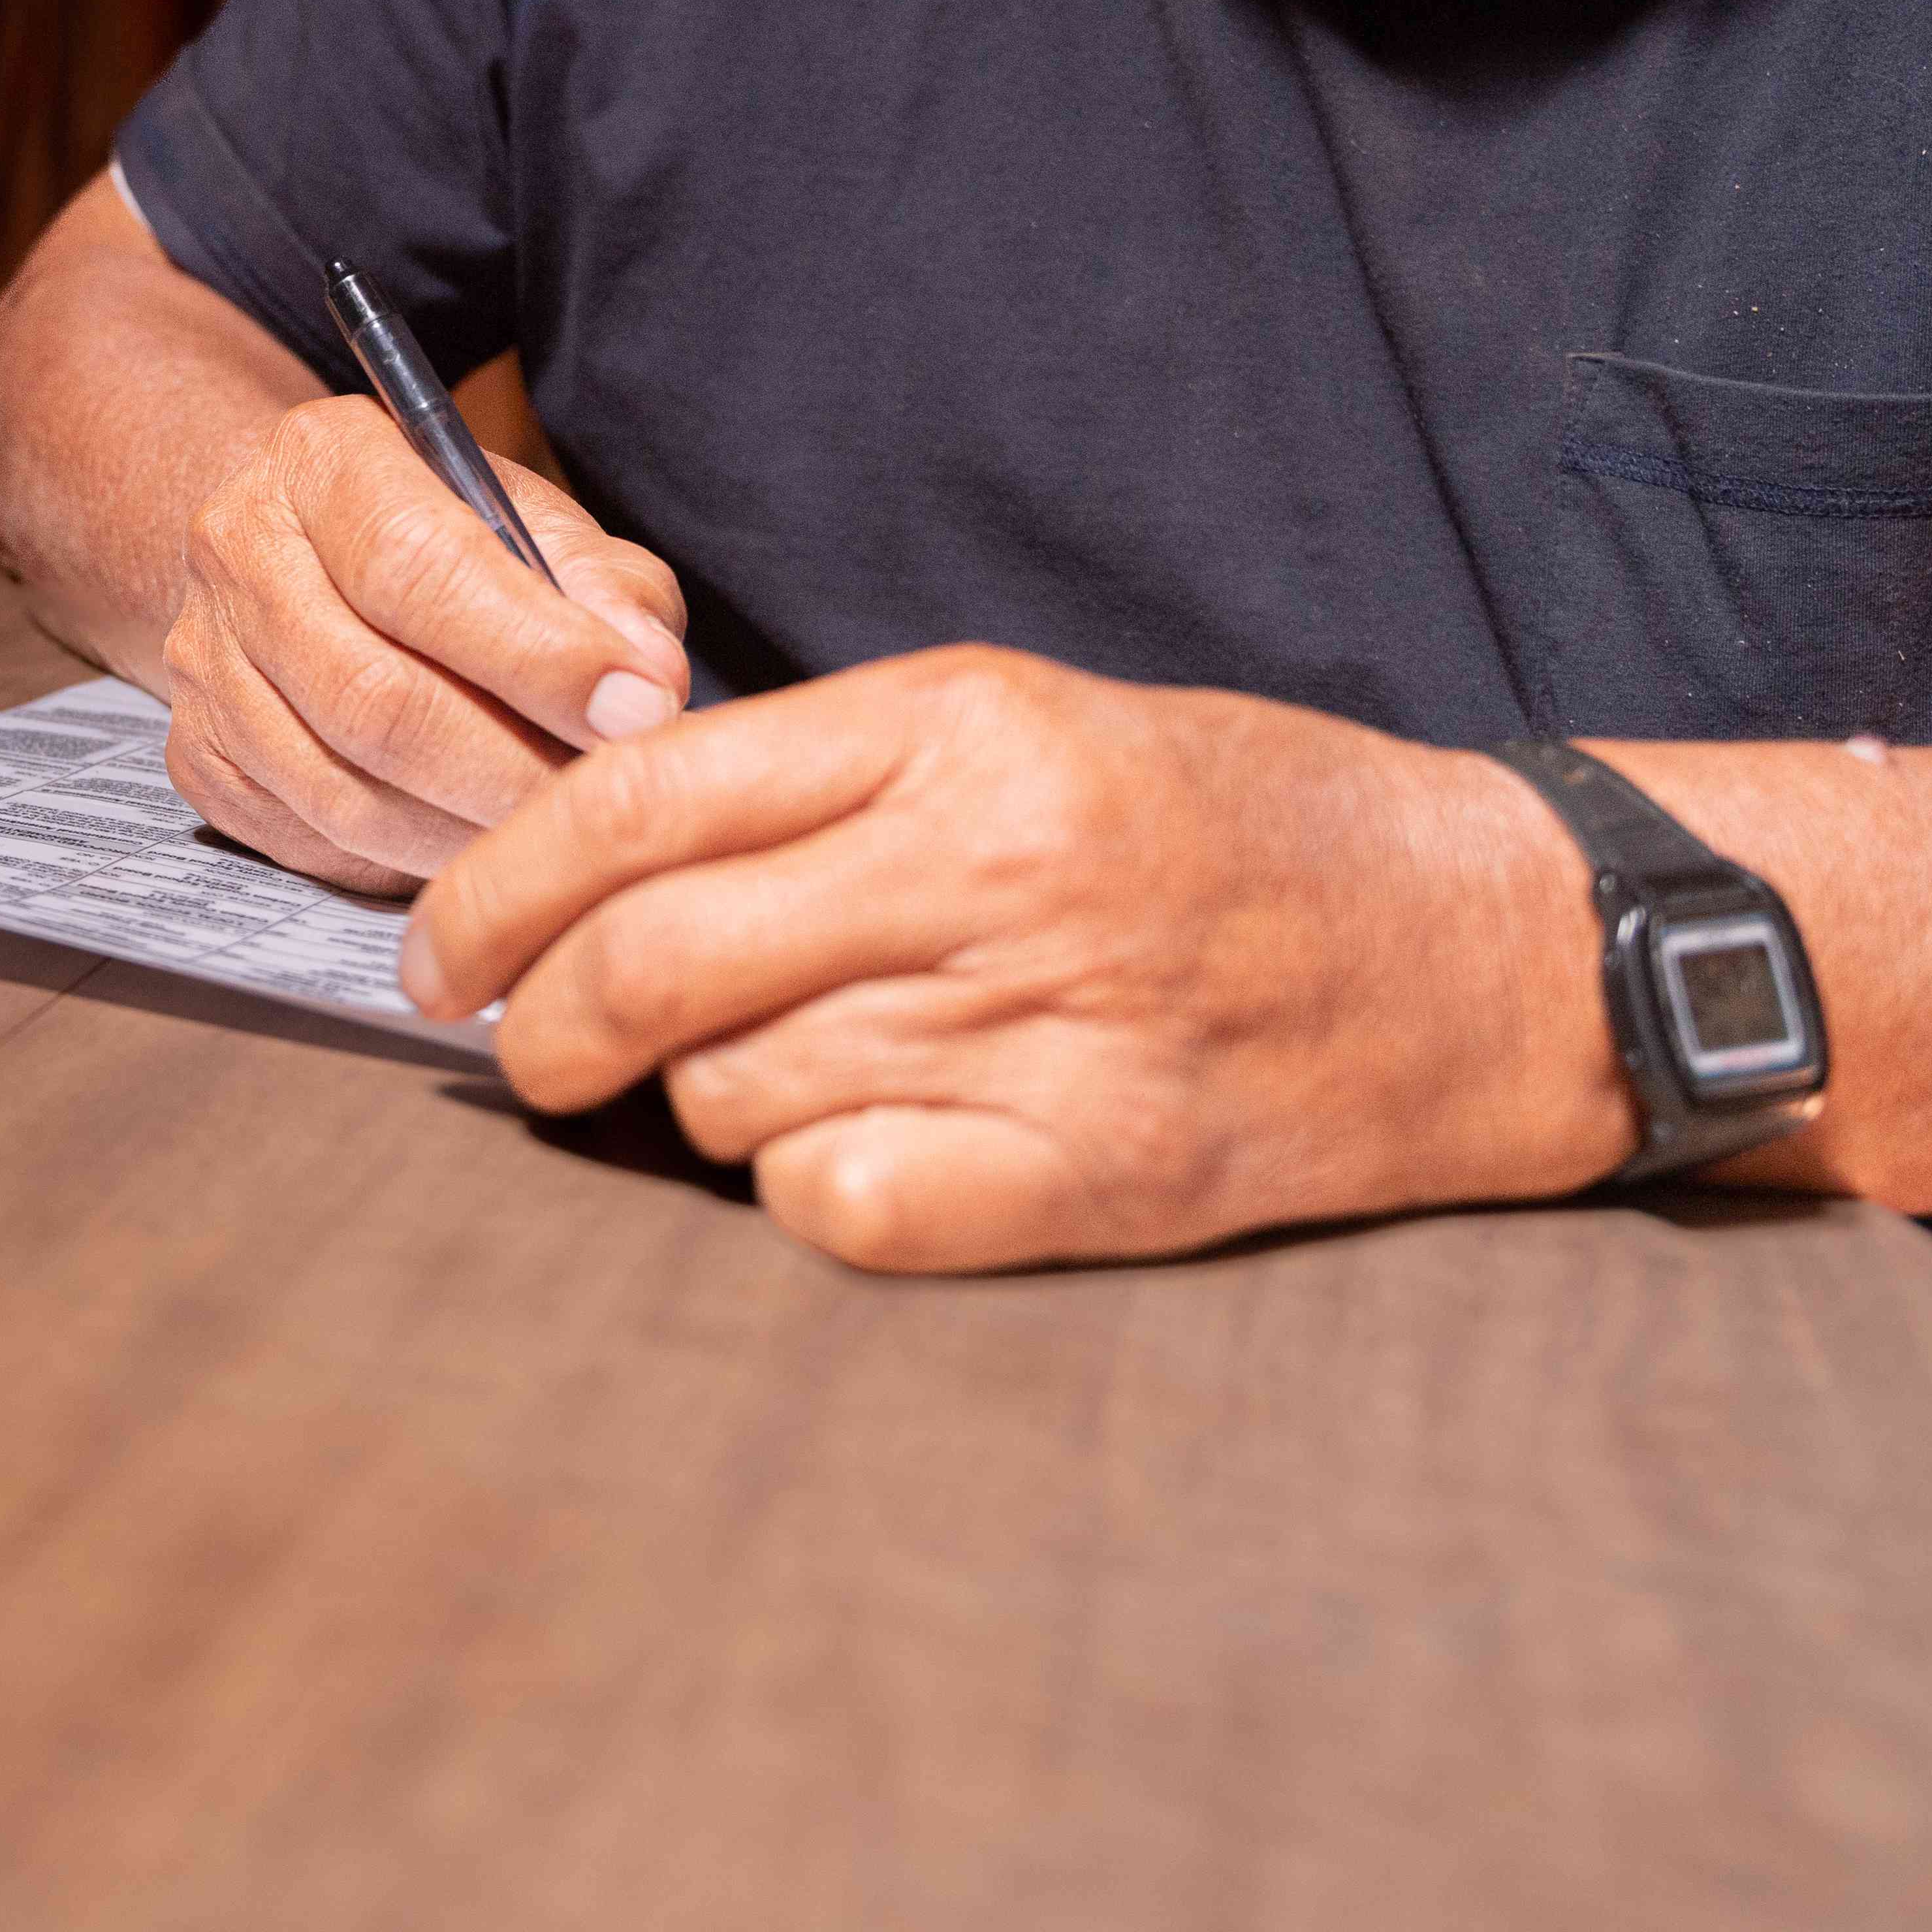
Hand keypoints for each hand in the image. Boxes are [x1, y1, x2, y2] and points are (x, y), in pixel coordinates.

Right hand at [159, 394, 692, 894]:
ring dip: (468, 834)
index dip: (537, 653)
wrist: (300, 554)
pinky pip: (312, 843)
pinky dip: (410, 863)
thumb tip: (648, 682)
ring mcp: (203, 664)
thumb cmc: (443, 541)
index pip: (419, 565)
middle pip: (373, 696)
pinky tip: (476, 848)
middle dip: (511, 770)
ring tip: (558, 835)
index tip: (637, 711)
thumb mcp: (535, 524)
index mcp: (322, 459)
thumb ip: (604, 588)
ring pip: (343, 792)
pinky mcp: (198, 758)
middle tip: (606, 805)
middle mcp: (238, 552)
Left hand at [401, 647, 1632, 1270]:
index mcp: (960, 727)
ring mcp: (1056, 1022)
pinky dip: (808, 1195)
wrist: (1490, 943)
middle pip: (654, 959)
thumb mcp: (1030, 726)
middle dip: (547, 1022)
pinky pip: (847, 1205)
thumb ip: (826, 780)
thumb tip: (597, 861)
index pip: (638, 802)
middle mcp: (995, 865)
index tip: (440, 950)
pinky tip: (847, 1161)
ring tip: (765, 1080)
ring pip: (736, 1089)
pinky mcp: (1109, 1167)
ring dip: (701, 1104)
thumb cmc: (1237, 826)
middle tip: (527, 1049)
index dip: (498, 887)